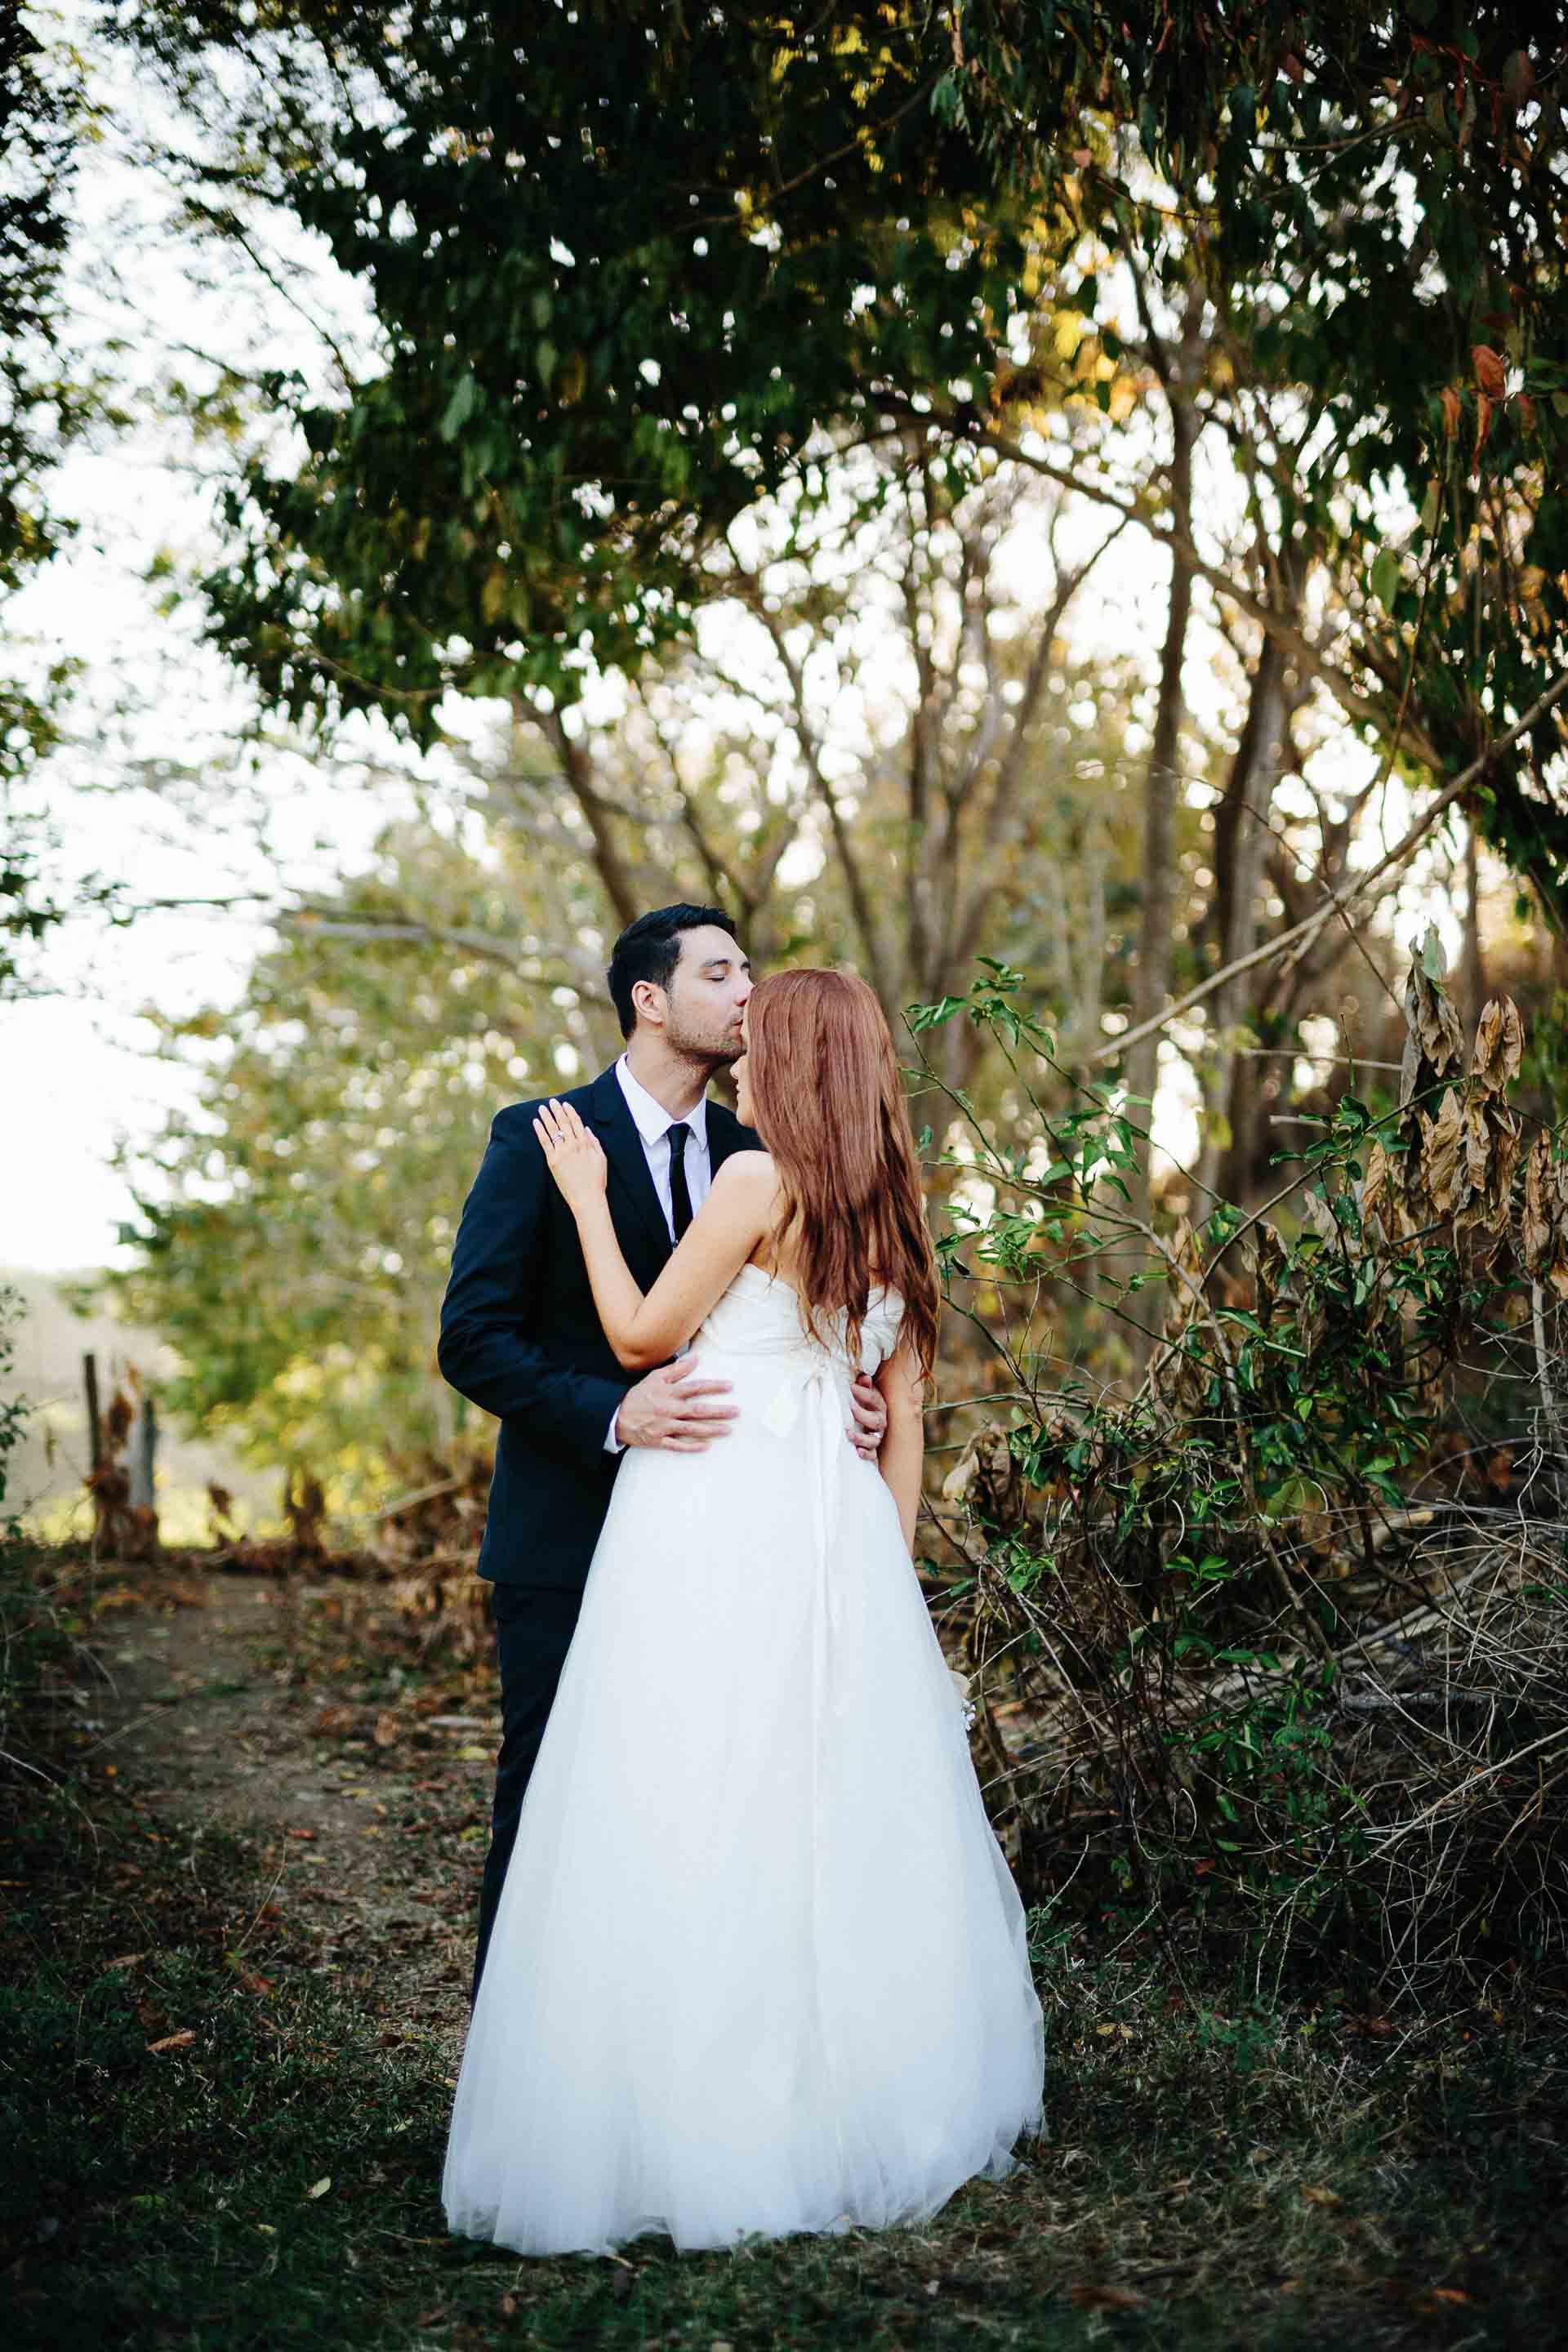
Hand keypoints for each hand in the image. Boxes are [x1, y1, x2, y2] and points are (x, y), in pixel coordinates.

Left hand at [533, 1097, 608, 1211]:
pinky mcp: (553, 1160)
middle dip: (557, 1110)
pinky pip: (545, 1141)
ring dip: (547, 1117)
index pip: (576, 1122)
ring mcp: (562, 1152)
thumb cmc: (596, 1180)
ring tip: (542, 1108)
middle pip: (564, 1123)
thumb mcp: (601, 1159)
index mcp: (586, 1143)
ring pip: (553, 1129)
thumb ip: (595, 1142)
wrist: (587, 1197)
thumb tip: (587, 1129)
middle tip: (552, 1102)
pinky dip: (540, 1130)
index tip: (565, 1104)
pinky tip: (536, 1122)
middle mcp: (573, 1145)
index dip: (570, 1112)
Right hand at [615, 1357, 737, 1452]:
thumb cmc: (639, 1395)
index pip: (695, 1388)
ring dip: (711, 1429)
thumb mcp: (655, 1377)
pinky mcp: (659, 1440)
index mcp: (668, 1393)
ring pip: (691, 1429)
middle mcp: (668, 1410)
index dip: (713, 1386)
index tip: (730, 1386)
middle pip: (697, 1411)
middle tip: (736, 1412)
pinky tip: (707, 1446)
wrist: (617, 1416)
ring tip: (728, 1429)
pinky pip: (678, 1445)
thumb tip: (696, 1358)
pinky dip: (692, 1447)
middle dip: (718, 1411)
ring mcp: (664, 1427)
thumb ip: (677, 1369)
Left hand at [848, 1372, 887, 1462]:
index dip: (864, 1393)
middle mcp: (881, 1422)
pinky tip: (857, 1451)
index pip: (875, 1399)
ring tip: (848, 1433)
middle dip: (862, 1414)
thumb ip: (863, 1387)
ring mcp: (877, 1437)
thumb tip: (863, 1377)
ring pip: (874, 1440)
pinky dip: (866, 1454)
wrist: (865, 1425)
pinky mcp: (872, 1450)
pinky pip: (872, 1455)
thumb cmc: (862, 1406)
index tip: (851, 1388)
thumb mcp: (863, 1395)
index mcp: (879, 1407)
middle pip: (876, 1421)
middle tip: (849, 1407)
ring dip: (861, 1438)